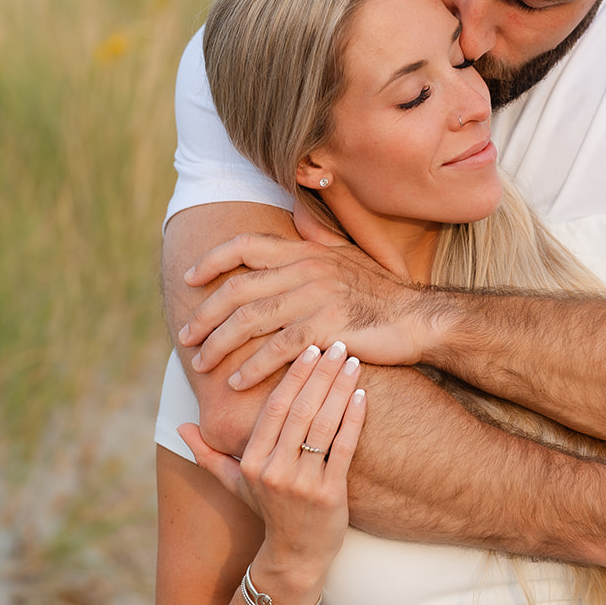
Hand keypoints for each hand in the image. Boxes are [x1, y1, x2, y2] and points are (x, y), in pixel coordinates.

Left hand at [177, 219, 432, 385]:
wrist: (420, 318)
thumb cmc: (382, 295)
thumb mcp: (347, 259)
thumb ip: (317, 244)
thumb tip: (298, 222)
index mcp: (306, 251)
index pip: (246, 246)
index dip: (212, 260)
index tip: (190, 279)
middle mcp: (306, 269)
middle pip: (238, 288)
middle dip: (205, 314)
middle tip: (186, 336)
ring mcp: (316, 296)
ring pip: (251, 319)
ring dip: (219, 343)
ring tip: (201, 363)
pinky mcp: (327, 327)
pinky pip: (277, 348)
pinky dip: (252, 367)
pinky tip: (237, 381)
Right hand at [177, 342, 366, 597]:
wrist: (295, 557)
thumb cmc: (268, 512)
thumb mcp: (234, 484)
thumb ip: (207, 454)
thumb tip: (180, 428)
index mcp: (252, 461)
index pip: (273, 408)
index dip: (292, 376)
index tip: (308, 348)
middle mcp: (273, 470)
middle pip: (300, 410)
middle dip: (320, 373)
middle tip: (337, 343)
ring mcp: (301, 483)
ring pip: (323, 425)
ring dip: (339, 389)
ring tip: (353, 362)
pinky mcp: (329, 495)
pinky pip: (342, 448)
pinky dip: (353, 419)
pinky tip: (362, 395)